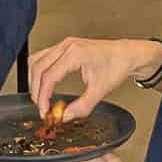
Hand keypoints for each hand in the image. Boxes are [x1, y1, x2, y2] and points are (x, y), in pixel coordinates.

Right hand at [28, 36, 161, 120]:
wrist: (127, 55)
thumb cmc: (117, 65)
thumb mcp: (101, 90)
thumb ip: (82, 106)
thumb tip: (65, 116)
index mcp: (75, 54)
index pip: (49, 76)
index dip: (43, 97)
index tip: (44, 111)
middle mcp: (67, 46)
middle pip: (38, 68)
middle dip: (36, 91)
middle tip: (41, 108)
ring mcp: (65, 44)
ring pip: (37, 61)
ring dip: (34, 80)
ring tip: (40, 97)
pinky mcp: (65, 46)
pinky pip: (43, 57)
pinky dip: (39, 72)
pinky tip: (43, 83)